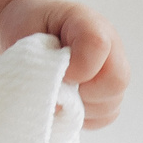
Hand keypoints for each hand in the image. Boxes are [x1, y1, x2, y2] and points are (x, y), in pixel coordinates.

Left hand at [0, 0, 128, 127]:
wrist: (30, 24)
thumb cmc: (29, 24)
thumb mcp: (25, 31)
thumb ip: (39, 62)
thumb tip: (56, 106)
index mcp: (90, 24)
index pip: (97, 46)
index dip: (76, 66)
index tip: (52, 68)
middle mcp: (110, 49)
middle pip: (116, 81)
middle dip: (84, 91)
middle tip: (59, 85)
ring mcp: (112, 73)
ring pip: (111, 105)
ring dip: (80, 106)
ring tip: (58, 91)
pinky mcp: (107, 95)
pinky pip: (104, 117)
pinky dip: (82, 117)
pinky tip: (65, 102)